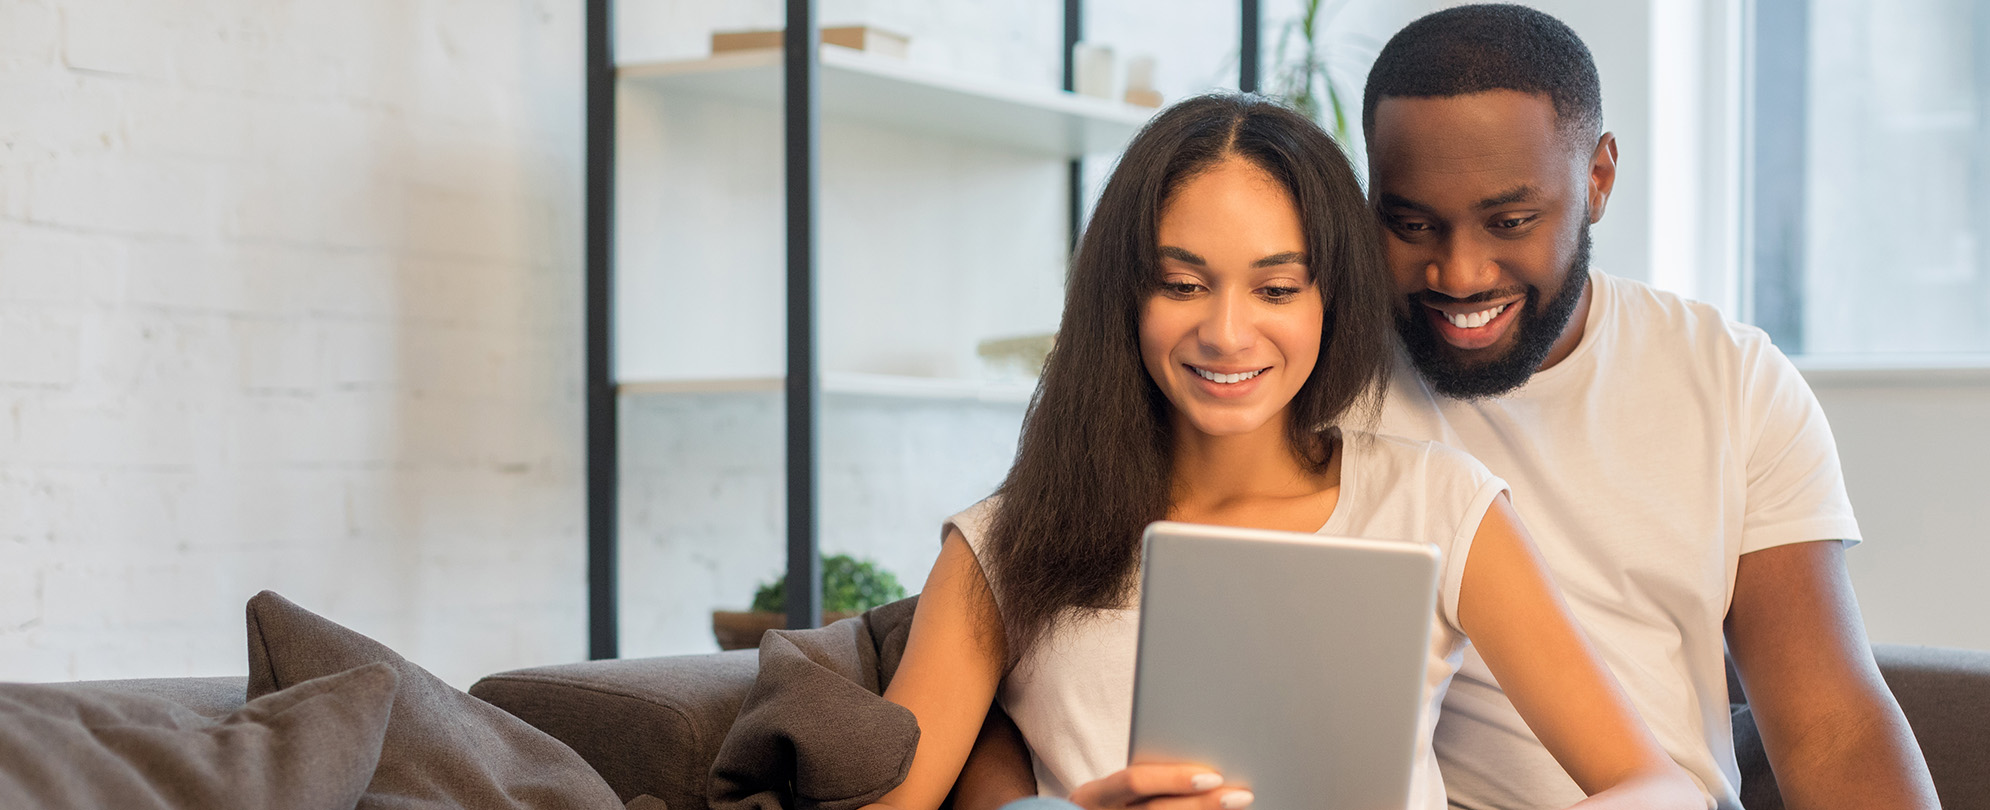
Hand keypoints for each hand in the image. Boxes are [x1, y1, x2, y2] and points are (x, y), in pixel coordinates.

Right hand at [1066, 765, 1251, 809]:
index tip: (1212, 776)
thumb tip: (1206, 768)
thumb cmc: (1112, 802)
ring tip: (1237, 808)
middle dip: (1202, 803)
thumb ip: (1150, 777)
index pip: (1135, 781)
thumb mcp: (1117, 789)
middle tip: (1241, 795)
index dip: (1173, 778)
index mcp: (1094, 796)